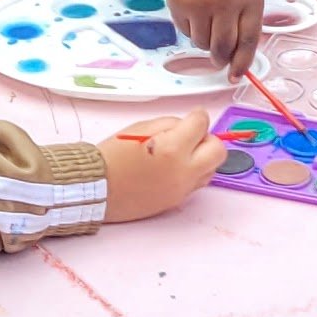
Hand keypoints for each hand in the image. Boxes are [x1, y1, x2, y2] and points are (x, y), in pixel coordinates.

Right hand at [99, 105, 226, 224]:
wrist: (98, 188)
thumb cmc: (113, 157)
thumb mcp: (140, 128)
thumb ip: (170, 124)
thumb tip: (188, 126)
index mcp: (173, 148)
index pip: (202, 124)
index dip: (198, 116)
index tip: (194, 116)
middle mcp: (183, 171)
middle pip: (218, 150)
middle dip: (208, 138)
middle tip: (193, 136)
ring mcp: (182, 188)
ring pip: (212, 169)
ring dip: (203, 157)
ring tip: (183, 153)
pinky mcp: (177, 200)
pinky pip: (197, 183)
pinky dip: (192, 172)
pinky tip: (175, 167)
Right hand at [164, 0, 263, 75]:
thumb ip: (249, 22)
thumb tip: (238, 59)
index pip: (247, 40)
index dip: (242, 62)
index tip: (236, 75)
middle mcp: (224, 0)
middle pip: (222, 47)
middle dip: (221, 57)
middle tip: (220, 57)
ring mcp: (199, 1)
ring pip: (201, 43)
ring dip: (206, 40)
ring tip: (209, 20)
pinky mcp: (178, 2)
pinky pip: (185, 32)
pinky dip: (191, 28)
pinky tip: (196, 9)